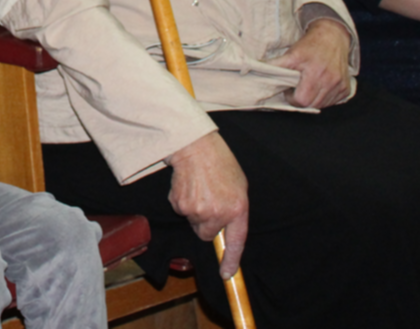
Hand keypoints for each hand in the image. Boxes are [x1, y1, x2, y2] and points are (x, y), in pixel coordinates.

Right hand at [166, 132, 248, 279]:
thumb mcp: (238, 185)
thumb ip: (234, 209)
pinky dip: (183, 201)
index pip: (236, 242)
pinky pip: (181, 211)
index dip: (230, 260)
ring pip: (193, 221)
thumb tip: (223, 229)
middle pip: (207, 233)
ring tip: (199, 187)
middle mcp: (218, 213)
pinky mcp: (181, 205)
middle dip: (206, 222)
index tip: (226, 274)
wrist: (195, 146)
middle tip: (207, 199)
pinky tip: (188, 185)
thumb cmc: (219, 162)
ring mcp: (198, 210)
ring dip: (194, 209)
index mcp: (238, 208)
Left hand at [269, 19, 351, 108]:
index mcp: (315, 72)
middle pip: (312, 105)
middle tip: (297, 90)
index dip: (292, 98)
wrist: (332, 36)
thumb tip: (257, 68)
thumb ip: (276, 64)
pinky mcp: (346, 88)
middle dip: (302, 100)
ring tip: (308, 87)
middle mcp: (330, 80)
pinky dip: (324, 98)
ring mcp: (339, 85)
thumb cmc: (310, 45)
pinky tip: (319, 87)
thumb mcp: (292, 53)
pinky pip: (333, 102)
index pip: (302, 100)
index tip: (289, 90)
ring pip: (322, 105)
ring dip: (313, 100)